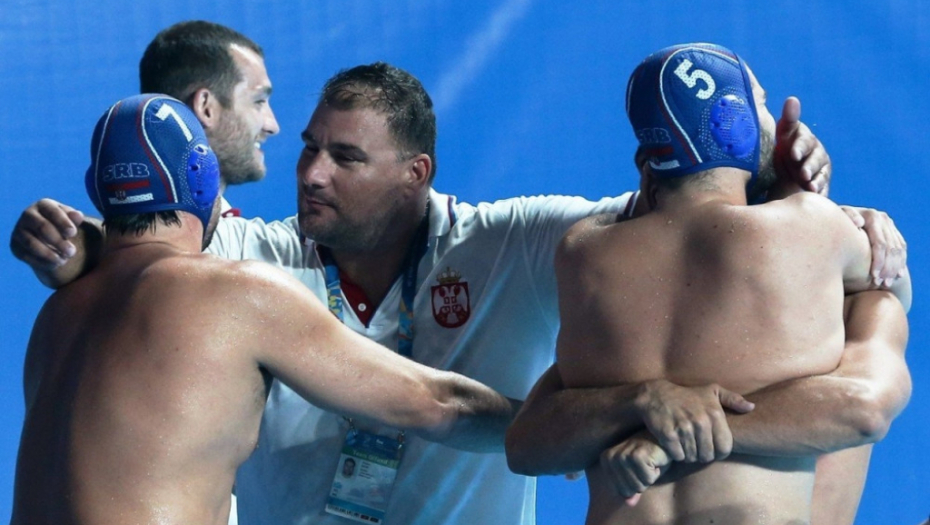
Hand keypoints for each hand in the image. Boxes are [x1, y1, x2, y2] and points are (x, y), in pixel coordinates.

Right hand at [9, 198, 84, 269]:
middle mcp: (28, 215)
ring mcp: (19, 230)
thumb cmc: (63, 225)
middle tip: (71, 252)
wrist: (48, 238)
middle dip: (58, 241)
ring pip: (32, 243)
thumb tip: (78, 216)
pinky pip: (27, 255)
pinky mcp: (15, 246)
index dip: (63, 222)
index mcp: (44, 205)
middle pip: (42, 227)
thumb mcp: (70, 221)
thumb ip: (75, 218)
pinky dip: (42, 261)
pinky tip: (55, 264)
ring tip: (64, 260)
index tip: (73, 233)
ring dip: (49, 254)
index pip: (52, 211)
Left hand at [599, 431, 671, 505]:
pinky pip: (648, 479)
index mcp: (606, 460)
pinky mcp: (637, 456)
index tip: (640, 469)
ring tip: (651, 462)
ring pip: (638, 486)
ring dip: (650, 477)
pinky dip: (656, 472)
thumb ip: (632, 489)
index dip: (635, 484)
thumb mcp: (639, 474)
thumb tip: (629, 503)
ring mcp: (622, 455)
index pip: (620, 491)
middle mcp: (610, 457)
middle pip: (629, 490)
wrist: (664, 437)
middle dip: (643, 481)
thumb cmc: (650, 455)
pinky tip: (655, 459)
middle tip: (647, 465)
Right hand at [635, 380, 753, 462]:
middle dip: (702, 455)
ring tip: (686, 445)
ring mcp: (684, 429)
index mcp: (715, 414)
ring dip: (689, 455)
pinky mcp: (668, 435)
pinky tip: (675, 445)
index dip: (719, 452)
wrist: (656, 395)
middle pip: (708, 456)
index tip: (711, 448)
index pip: (725, 448)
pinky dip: (677, 454)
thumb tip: (752, 407)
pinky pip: (678, 456)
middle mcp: (701, 422)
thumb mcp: (712, 391)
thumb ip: (733, 399)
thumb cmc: (687, 395)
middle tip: (696, 447)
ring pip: (692, 457)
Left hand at [774, 97, 830, 194]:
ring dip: (816, 180)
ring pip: (821, 173)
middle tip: (803, 174)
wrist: (784, 171)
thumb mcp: (782, 134)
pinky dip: (819, 191)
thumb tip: (792, 99)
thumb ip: (788, 119)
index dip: (799, 147)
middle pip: (815, 158)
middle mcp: (815, 152)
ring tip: (810, 187)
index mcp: (804, 139)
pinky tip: (815, 195)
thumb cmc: (783, 147)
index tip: (793, 155)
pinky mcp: (821, 181)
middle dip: (809, 166)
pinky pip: (823, 186)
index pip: (804, 140)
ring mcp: (820, 167)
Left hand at [839, 206, 906, 286]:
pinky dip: (900, 263)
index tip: (873, 276)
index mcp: (872, 217)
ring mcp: (889, 224)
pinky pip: (901, 248)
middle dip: (887, 268)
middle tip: (881, 284)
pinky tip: (897, 276)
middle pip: (891, 248)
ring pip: (898, 250)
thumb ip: (847, 218)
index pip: (880, 243)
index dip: (879, 261)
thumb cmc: (832, 223)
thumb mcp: (837, 219)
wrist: (835, 219)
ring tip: (887, 284)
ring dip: (894, 268)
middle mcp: (883, 219)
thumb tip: (859, 223)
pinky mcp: (892, 230)